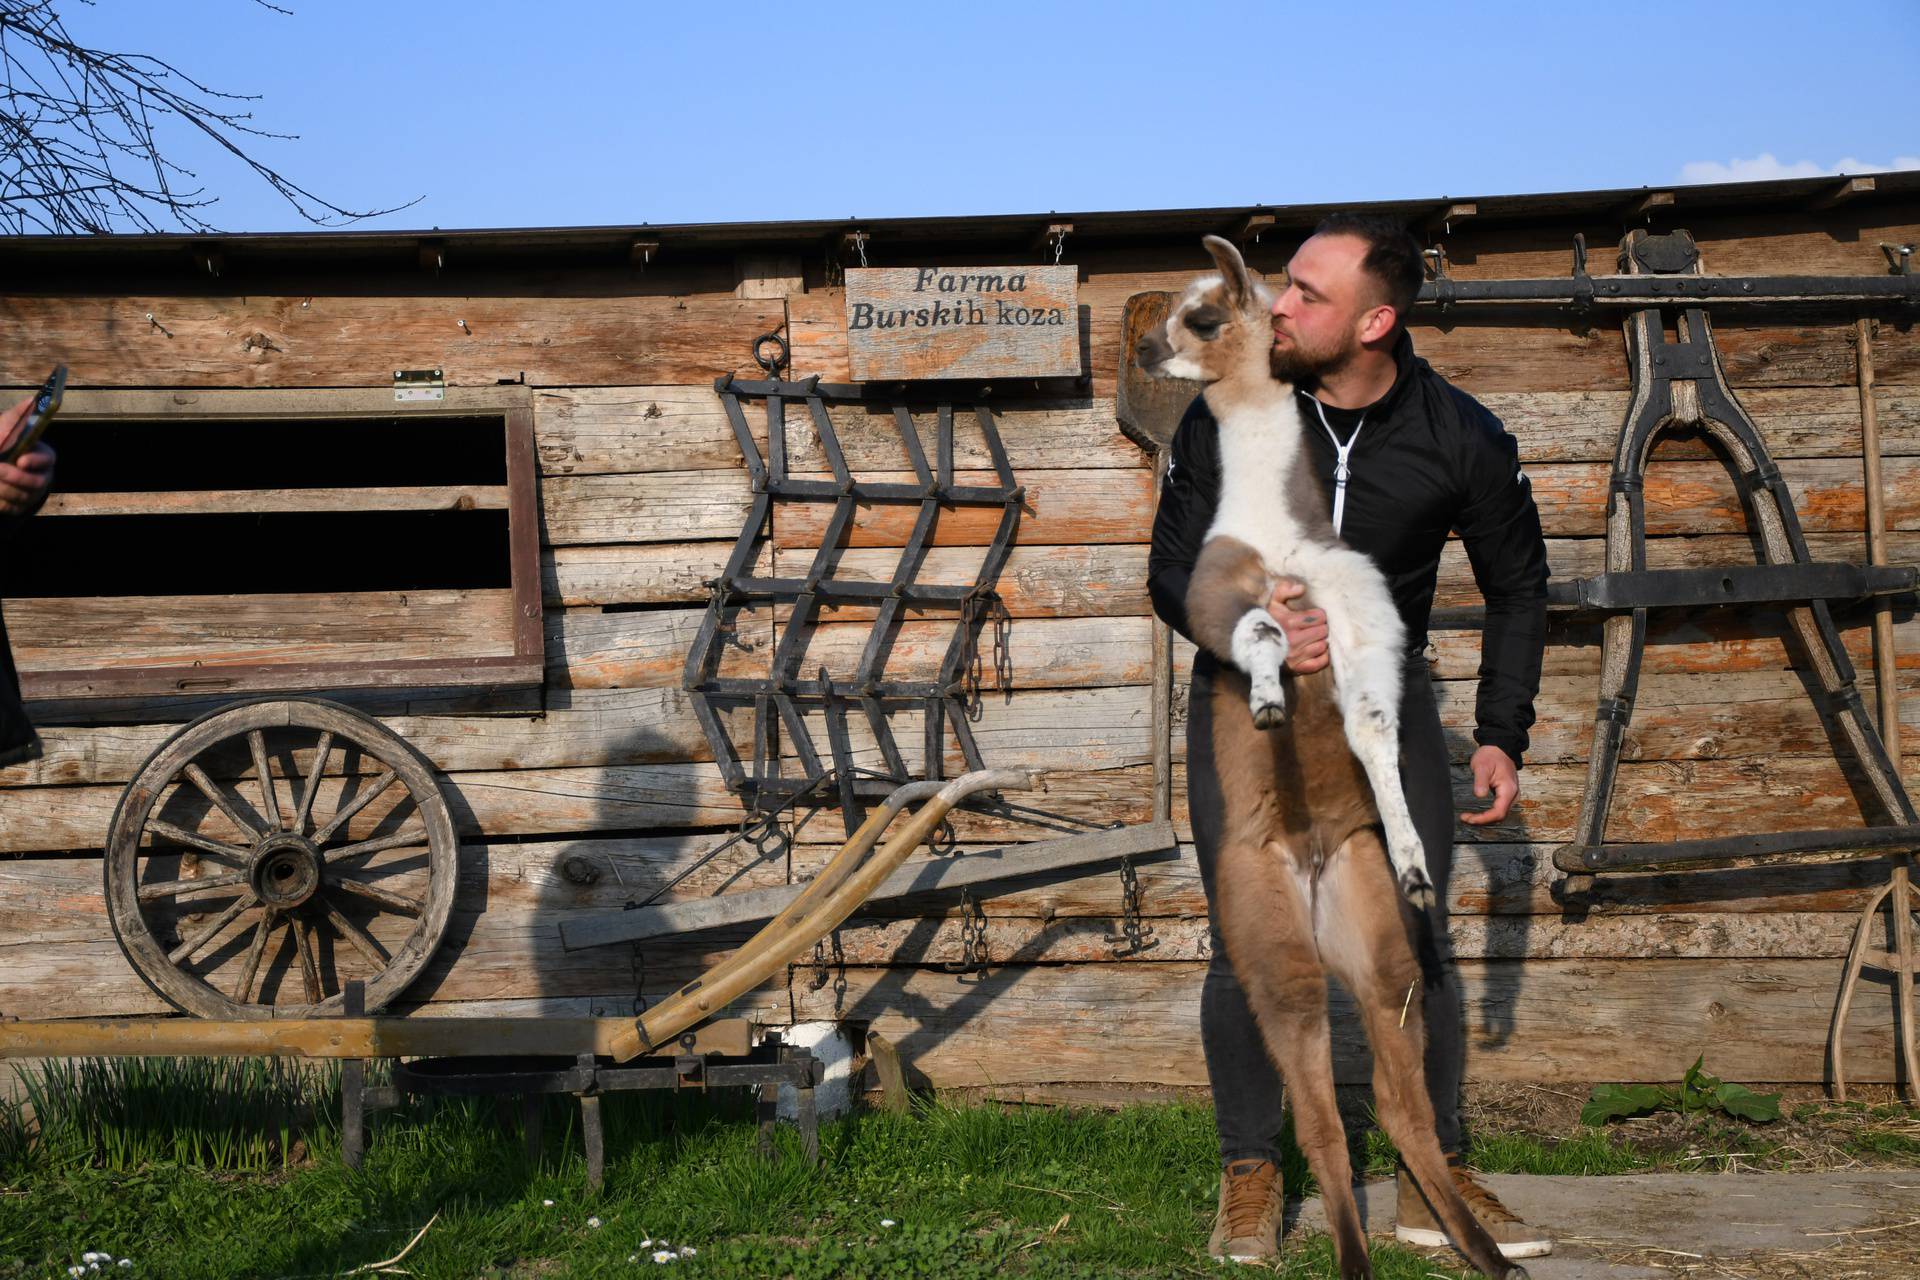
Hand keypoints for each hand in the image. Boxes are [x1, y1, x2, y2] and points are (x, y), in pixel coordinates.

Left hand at [0, 394, 54, 518]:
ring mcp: (32, 493)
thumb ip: (18, 416)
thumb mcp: (8, 426)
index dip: (35, 461)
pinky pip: (12, 508)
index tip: (20, 460)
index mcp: (43, 456)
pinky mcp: (20, 506)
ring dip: (2, 488)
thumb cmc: (4, 441)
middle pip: (36, 483)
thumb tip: (31, 400)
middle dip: (14, 477)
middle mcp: (42, 476)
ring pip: (21, 496)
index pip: (47, 460)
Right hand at [1265, 576, 1328, 673]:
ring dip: (1320, 641)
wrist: (1251, 647)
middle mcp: (1294, 639)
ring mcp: (1296, 655)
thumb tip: (1302, 588)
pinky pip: (1320, 663)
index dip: (1318, 615)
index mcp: (1290, 621)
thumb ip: (1284, 591)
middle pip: (1323, 631)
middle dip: (1321, 627)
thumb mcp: (1272, 603)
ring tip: (1313, 639)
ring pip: (1323, 646)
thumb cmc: (1264, 622)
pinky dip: (1322, 657)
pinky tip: (1316, 651)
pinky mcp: (1296, 668)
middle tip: (1314, 627)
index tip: (1314, 616)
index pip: (1320, 617)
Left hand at [1459, 744, 1518, 825]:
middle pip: (1499, 816)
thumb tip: (1479, 795)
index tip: (1469, 818)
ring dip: (1484, 819)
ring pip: (1499, 814)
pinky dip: (1488, 814)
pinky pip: (1498, 809)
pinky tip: (1476, 813)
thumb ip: (1481, 781)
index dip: (1483, 818)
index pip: (1498, 812)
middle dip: (1482, 820)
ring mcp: (1511, 796)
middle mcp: (1513, 795)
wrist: (1499, 748)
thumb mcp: (1481, 766)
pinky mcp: (1506, 795)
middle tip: (1465, 818)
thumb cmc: (1490, 755)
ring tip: (1468, 817)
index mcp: (1508, 789)